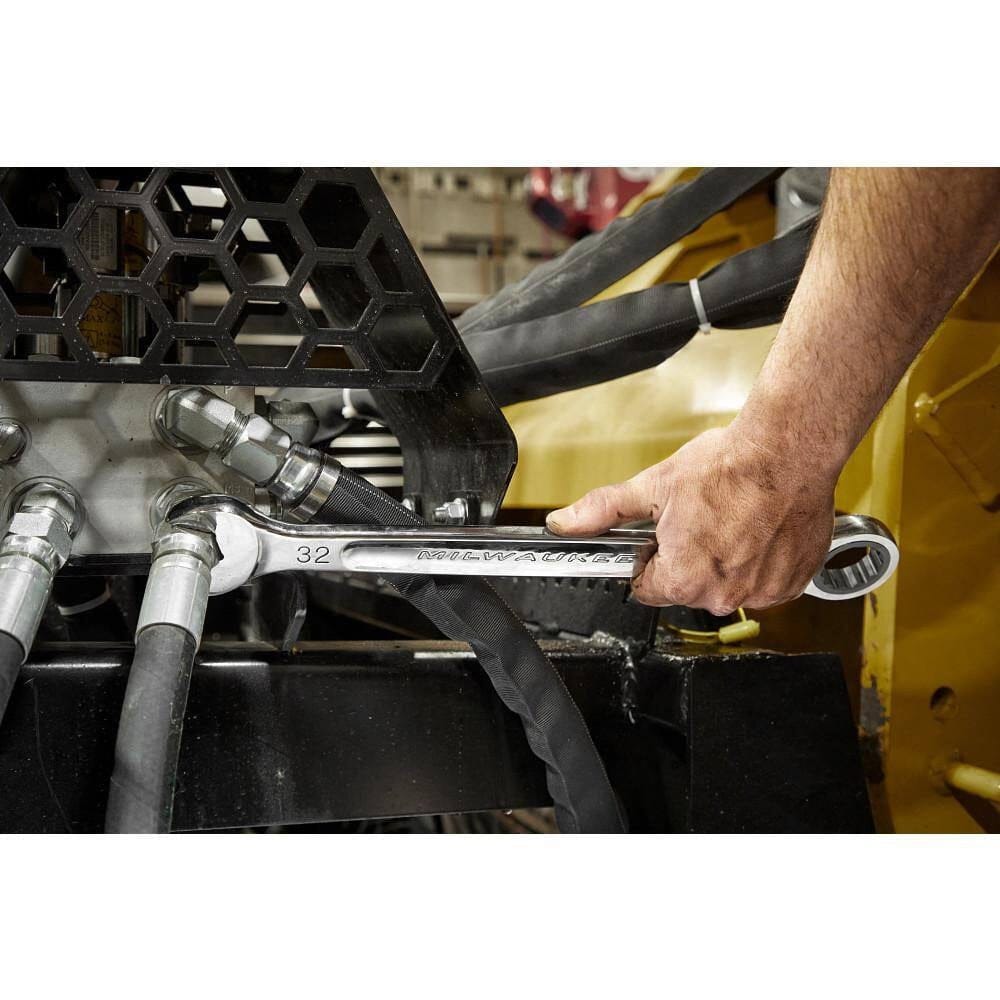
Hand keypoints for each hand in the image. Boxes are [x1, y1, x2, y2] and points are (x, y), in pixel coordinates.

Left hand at [545, 424, 836, 613]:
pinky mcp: (790, 584)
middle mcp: (722, 594)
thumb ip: (602, 510)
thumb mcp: (653, 486)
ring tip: (731, 520)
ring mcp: (761, 592)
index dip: (649, 559)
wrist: (788, 450)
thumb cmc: (729, 467)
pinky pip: (763, 582)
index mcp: (683, 578)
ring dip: (725, 561)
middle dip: (687, 559)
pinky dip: (759, 562)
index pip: (646, 588)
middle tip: (700, 520)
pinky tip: (757, 529)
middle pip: (687, 588)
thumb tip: (564, 522)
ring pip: (726, 585)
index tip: (662, 537)